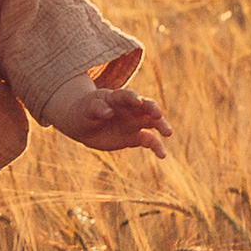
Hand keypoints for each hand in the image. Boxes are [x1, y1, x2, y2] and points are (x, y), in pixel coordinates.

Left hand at [49, 57, 170, 158]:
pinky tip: (162, 155)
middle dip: (153, 109)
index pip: (127, 96)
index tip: (137, 101)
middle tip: (158, 114)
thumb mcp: (87, 109)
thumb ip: (97, 109)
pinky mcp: (135, 137)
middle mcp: (130, 109)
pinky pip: (149, 141)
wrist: (82, 125)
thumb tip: (108, 112)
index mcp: (117, 98)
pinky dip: (157, 147)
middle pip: (146, 106)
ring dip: (161, 126)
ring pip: (152, 122)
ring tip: (168, 133)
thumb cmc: (84, 111)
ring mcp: (134, 122)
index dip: (132, 97)